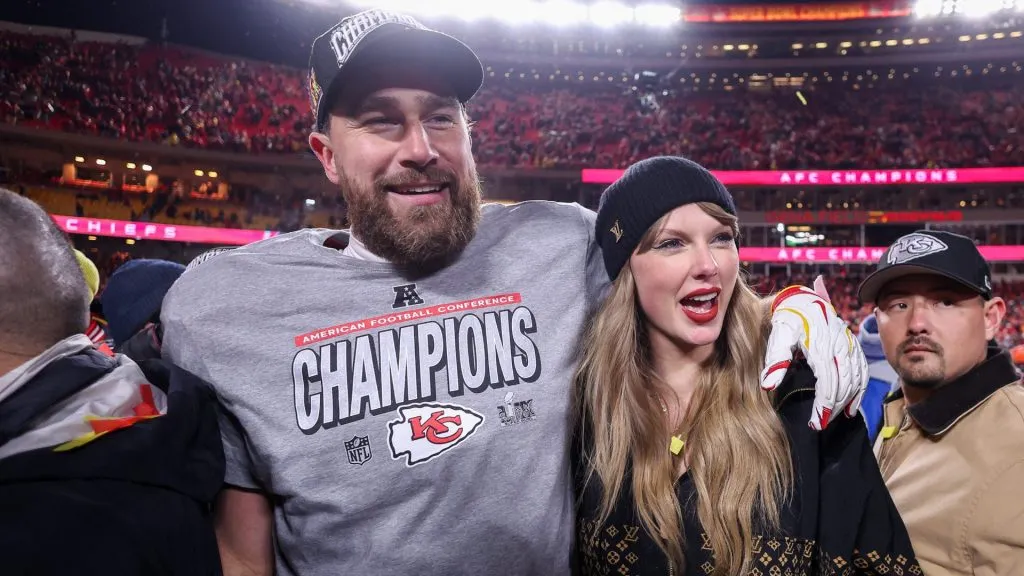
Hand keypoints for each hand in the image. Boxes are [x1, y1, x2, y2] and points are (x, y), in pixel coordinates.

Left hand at [760, 276, 867, 429]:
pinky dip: (860, 391)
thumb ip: (776, 360)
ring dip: (846, 402)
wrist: (803, 300)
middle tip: (820, 425)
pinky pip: (862, 371)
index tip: (815, 423)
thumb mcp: (778, 336)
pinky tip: (851, 408)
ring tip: (833, 419)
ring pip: (855, 380)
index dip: (824, 406)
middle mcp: (840, 346)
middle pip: (843, 384)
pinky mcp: (853, 346)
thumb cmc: (787, 320)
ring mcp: (849, 345)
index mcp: (821, 346)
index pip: (828, 383)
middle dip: (833, 408)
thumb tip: (768, 386)